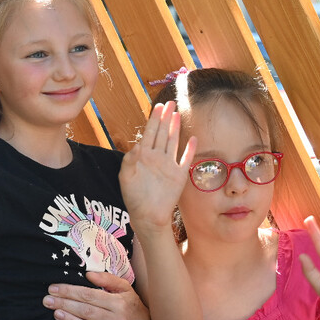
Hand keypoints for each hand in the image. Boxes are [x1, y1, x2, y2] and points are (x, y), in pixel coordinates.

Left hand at [45, 272, 153, 319]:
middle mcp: (118, 318)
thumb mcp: (126, 289)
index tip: (53, 288)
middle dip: (65, 304)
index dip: (70, 291)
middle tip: (47, 300)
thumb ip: (108, 280)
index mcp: (118, 302)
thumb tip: (88, 274)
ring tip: (55, 313)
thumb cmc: (134, 307)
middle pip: (86, 310)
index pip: (89, 295)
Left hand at [120, 101, 196, 232]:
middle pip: (161, 133)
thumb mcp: (126, 177)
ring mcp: (168, 165)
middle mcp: (157, 158)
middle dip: (165, 118)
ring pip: (172, 141)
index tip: (158, 106)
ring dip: (175, 128)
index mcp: (143, 156)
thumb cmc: (134, 198)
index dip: (154, 119)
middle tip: (169, 103)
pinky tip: (193, 139)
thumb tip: (137, 145)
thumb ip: (130, 160)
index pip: (149, 133)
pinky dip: (189, 149)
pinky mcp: (178, 175)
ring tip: (177, 114)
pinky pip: (185, 159)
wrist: (147, 216)